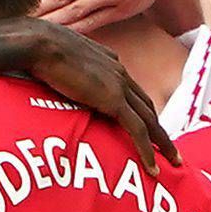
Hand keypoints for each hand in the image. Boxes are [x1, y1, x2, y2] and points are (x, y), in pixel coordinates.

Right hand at [18, 23, 177, 167]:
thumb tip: (54, 79)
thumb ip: (66, 70)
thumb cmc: (37, 48)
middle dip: (159, 128)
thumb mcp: (58, 59)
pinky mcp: (113, 100)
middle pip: (146, 105)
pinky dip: (148, 150)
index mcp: (109, 62)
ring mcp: (119, 85)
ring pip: (150, 119)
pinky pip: (138, 130)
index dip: (140, 108)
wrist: (40, 43)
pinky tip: (153, 168)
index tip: (146, 124)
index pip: (130, 89)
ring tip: (173, 162)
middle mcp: (119, 72)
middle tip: (169, 149)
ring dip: (163, 142)